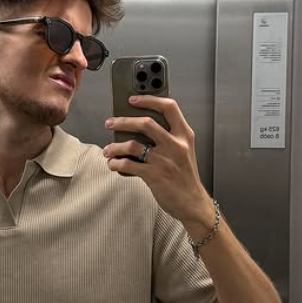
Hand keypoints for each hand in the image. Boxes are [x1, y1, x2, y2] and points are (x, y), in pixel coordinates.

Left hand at [103, 96, 212, 227]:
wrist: (193, 203)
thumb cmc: (185, 177)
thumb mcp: (184, 151)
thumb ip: (169, 137)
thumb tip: (140, 127)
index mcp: (184, 136)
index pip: (169, 107)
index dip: (149, 99)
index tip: (133, 99)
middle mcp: (175, 145)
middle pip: (145, 122)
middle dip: (123, 121)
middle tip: (110, 123)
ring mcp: (164, 160)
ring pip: (132, 144)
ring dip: (115, 146)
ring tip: (108, 149)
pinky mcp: (154, 175)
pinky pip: (128, 164)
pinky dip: (116, 163)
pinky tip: (113, 164)